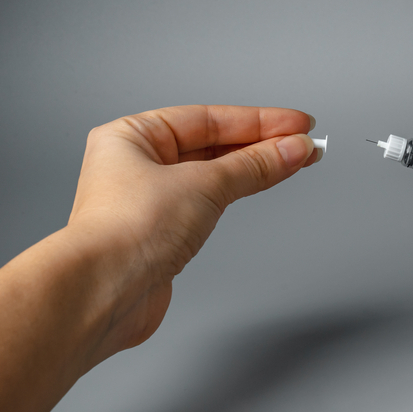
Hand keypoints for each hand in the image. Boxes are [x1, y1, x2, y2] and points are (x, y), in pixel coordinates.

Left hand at [66, 105, 318, 362]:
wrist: (106, 292)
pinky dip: (241, 191)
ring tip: (297, 161)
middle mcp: (137, 164)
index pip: (209, 119)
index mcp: (132, 137)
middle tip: (306, 145)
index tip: (298, 124)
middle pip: (214, 145)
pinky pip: (211, 201)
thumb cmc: (128, 232)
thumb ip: (255, 165)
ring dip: (257, 167)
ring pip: (215, 174)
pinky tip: (265, 184)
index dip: (260, 120)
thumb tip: (293, 149)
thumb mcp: (204, 184)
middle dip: (263, 144)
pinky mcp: (165, 233)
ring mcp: (151, 200)